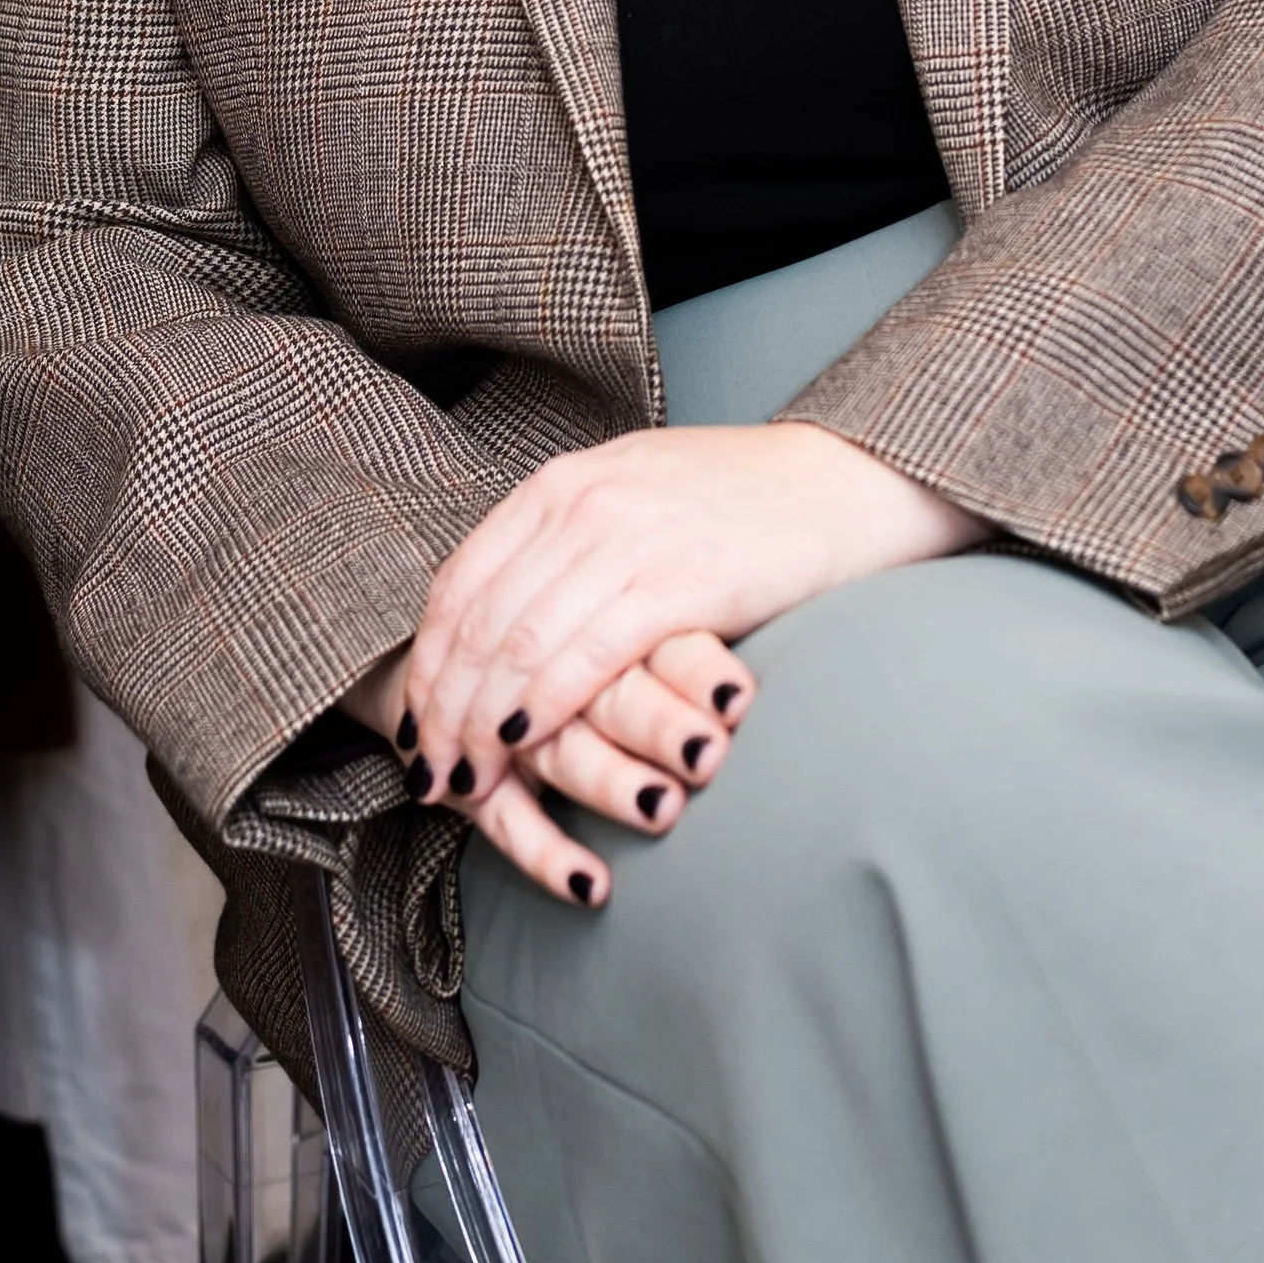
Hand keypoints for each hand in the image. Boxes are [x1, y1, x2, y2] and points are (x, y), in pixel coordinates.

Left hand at [391, 422, 987, 903]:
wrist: (846, 480)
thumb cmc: (742, 505)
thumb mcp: (633, 499)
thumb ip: (567, 544)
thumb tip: (503, 617)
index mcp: (563, 482)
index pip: (460, 583)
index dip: (428, 666)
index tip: (416, 730)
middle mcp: (583, 501)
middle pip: (480, 621)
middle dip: (444, 710)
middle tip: (433, 776)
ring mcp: (630, 536)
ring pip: (520, 643)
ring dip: (481, 724)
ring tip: (467, 782)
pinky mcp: (681, 578)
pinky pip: (586, 652)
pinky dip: (543, 704)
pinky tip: (524, 746)